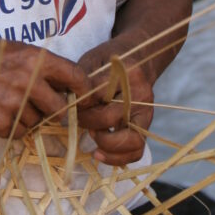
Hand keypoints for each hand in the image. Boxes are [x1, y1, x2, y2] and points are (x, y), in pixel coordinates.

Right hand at [0, 39, 89, 138]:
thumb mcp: (16, 51)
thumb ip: (42, 66)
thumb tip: (69, 86)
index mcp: (36, 60)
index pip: (76, 78)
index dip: (85, 92)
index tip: (86, 100)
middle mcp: (29, 81)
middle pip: (59, 108)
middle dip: (53, 110)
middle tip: (36, 103)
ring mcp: (14, 105)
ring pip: (38, 122)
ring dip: (28, 117)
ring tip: (6, 101)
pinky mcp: (1, 124)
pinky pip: (19, 132)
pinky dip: (12, 126)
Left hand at [76, 34, 153, 166]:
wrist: (139, 57)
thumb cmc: (110, 60)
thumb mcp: (92, 60)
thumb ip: (81, 81)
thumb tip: (67, 106)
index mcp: (125, 73)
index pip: (96, 95)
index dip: (79, 105)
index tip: (69, 105)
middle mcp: (139, 93)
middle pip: (108, 118)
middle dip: (87, 122)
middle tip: (77, 119)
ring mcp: (146, 110)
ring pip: (129, 139)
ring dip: (105, 144)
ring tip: (93, 137)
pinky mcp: (147, 124)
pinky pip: (137, 149)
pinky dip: (118, 157)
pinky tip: (99, 153)